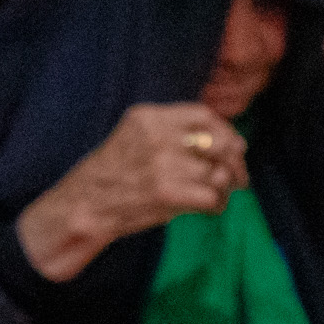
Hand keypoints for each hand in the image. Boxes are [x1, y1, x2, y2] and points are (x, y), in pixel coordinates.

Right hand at [15, 102, 250, 282]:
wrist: (84, 206)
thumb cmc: (112, 176)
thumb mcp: (136, 138)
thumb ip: (172, 134)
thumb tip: (231, 142)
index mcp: (149, 117)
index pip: (203, 115)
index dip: (226, 131)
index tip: (234, 145)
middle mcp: (158, 136)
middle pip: (218, 142)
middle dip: (235, 161)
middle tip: (239, 176)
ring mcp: (164, 164)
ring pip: (217, 173)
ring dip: (225, 188)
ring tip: (218, 196)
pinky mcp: (168, 193)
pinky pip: (212, 196)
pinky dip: (218, 205)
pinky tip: (210, 209)